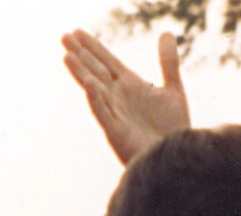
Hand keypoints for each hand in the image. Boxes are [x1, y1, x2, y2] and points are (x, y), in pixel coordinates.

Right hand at [62, 29, 189, 163]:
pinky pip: (105, 114)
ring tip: (67, 55)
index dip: (93, 47)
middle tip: (64, 36)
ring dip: (81, 73)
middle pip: (96, 71)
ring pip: (95, 90)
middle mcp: (119, 98)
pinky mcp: (118, 134)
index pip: (107, 61)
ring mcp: (116, 115)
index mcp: (130, 86)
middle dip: (81, 54)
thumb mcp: (173, 90)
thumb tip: (165, 32)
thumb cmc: (173, 130)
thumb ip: (168, 62)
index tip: (76, 32)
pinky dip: (97, 99)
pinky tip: (90, 83)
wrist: (176, 159)